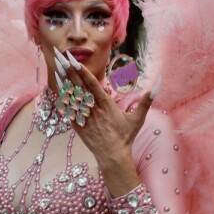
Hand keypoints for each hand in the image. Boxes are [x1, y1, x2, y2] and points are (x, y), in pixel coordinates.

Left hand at [54, 48, 154, 165]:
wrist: (112, 155)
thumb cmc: (125, 137)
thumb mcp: (138, 119)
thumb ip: (146, 102)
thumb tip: (156, 87)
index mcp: (106, 105)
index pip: (92, 84)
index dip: (82, 72)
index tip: (74, 61)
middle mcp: (93, 109)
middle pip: (79, 86)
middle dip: (69, 71)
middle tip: (61, 58)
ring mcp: (84, 117)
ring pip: (71, 96)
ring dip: (64, 82)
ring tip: (57, 69)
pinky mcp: (78, 125)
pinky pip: (68, 109)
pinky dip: (62, 99)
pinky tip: (58, 89)